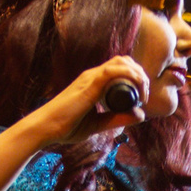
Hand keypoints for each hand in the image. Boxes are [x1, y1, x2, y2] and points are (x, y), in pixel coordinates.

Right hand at [36, 57, 150, 147]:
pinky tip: (136, 92)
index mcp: (94, 82)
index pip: (120, 68)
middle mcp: (93, 75)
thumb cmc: (66, 126)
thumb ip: (117, 120)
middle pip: (124, 62)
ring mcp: (90, 77)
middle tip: (144, 97)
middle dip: (140, 75)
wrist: (46, 128)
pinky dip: (130, 76)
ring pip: (122, 63)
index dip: (136, 78)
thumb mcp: (98, 124)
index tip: (141, 99)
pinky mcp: (89, 84)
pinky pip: (113, 71)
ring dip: (138, 76)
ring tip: (142, 96)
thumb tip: (141, 115)